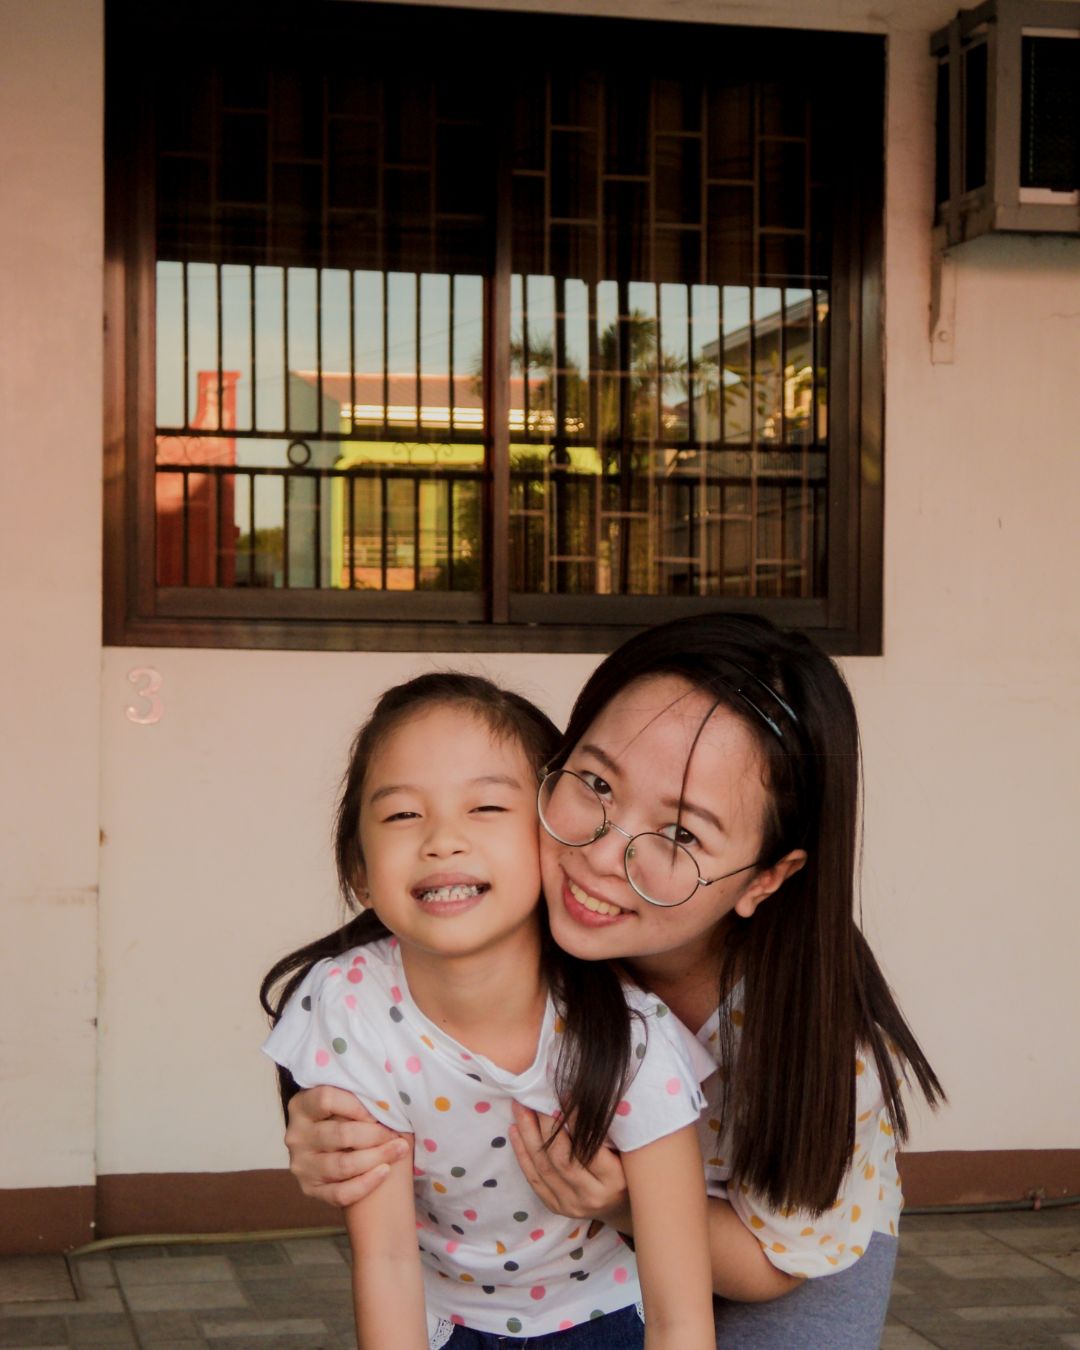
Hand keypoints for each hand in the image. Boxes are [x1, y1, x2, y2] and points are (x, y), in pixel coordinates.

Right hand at [285, 1086, 408, 1207]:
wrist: (336, 1145)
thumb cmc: (345, 1114)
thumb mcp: (343, 1098)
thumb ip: (356, 1097)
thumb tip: (386, 1102)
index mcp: (300, 1106)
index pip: (326, 1099)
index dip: (357, 1105)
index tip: (382, 1109)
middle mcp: (296, 1136)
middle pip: (340, 1135)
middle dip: (376, 1135)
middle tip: (398, 1134)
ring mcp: (301, 1165)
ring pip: (343, 1165)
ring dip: (377, 1157)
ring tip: (399, 1149)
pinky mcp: (310, 1189)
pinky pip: (340, 1193)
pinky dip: (366, 1183)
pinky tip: (385, 1171)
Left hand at [509, 1102, 630, 1227]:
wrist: (622, 1208)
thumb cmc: (628, 1170)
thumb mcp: (628, 1151)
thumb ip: (608, 1131)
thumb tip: (583, 1096)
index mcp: (614, 1180)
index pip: (588, 1147)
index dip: (575, 1120)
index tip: (564, 1094)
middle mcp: (591, 1196)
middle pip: (560, 1158)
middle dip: (544, 1125)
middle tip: (534, 1098)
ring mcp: (571, 1204)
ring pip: (543, 1167)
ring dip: (528, 1135)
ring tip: (519, 1108)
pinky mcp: (556, 1207)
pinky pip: (534, 1179)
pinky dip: (522, 1154)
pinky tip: (515, 1131)